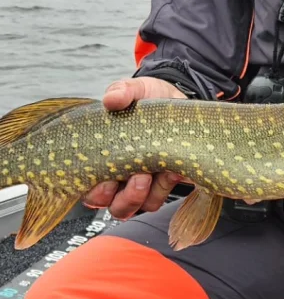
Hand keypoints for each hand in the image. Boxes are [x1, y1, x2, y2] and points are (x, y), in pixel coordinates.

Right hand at [83, 77, 187, 219]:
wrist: (181, 102)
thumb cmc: (149, 101)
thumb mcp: (135, 91)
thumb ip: (122, 92)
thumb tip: (110, 99)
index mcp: (101, 159)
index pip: (86, 188)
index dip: (94, 190)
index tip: (107, 178)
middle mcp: (118, 178)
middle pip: (110, 205)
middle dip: (122, 196)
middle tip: (136, 176)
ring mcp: (141, 185)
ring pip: (133, 208)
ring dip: (139, 195)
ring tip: (149, 173)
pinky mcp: (163, 185)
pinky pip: (156, 200)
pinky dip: (162, 188)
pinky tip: (171, 169)